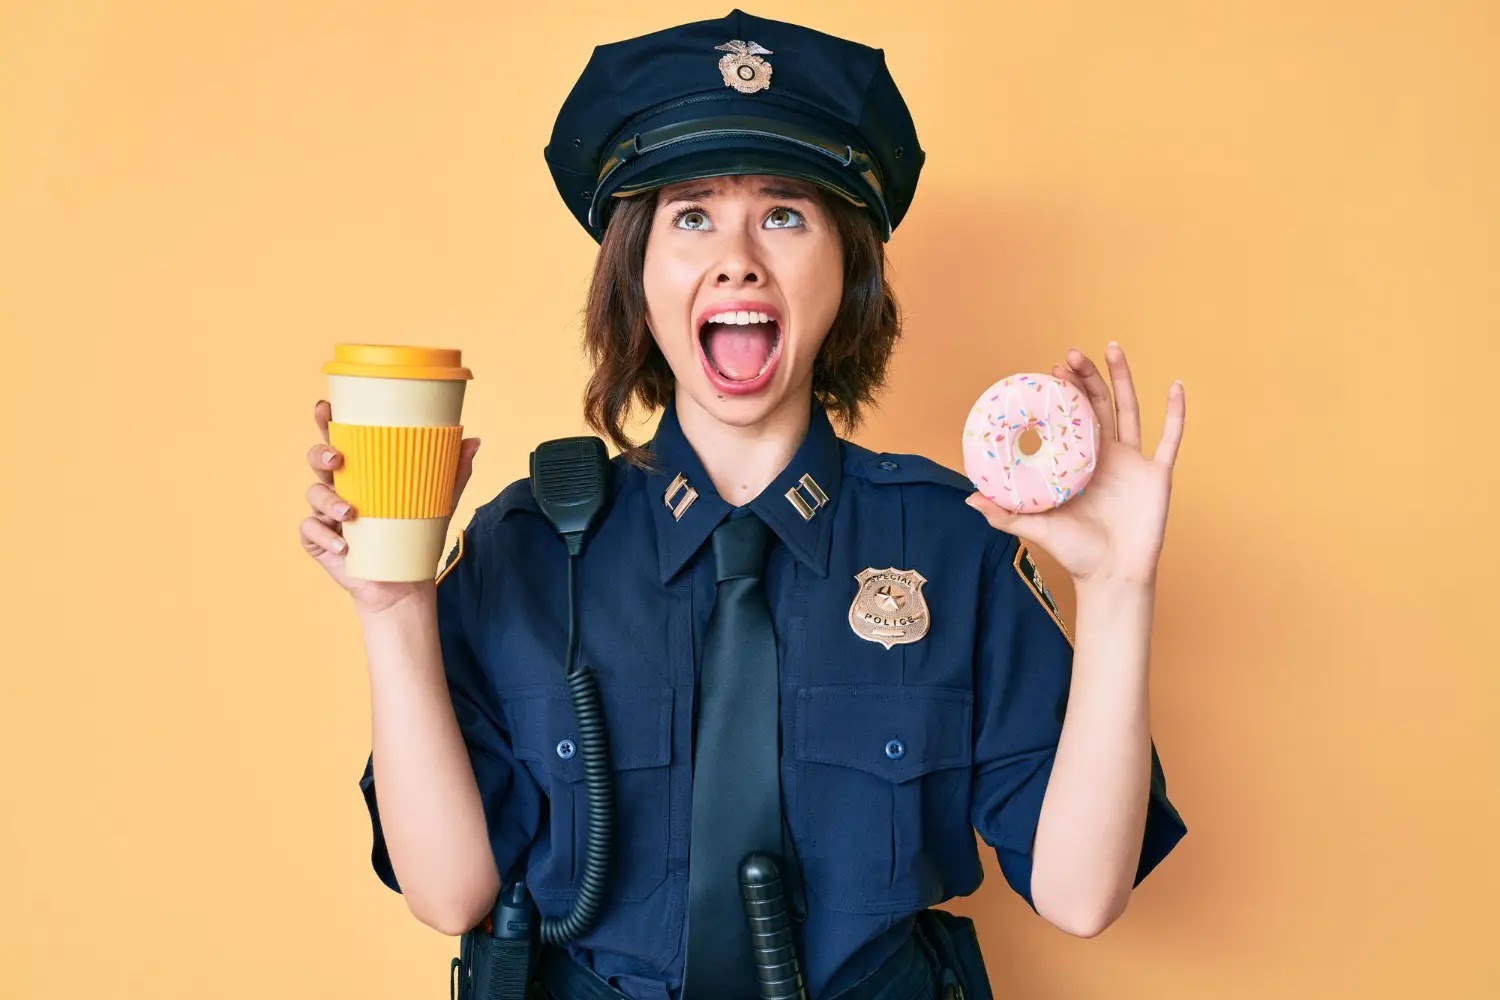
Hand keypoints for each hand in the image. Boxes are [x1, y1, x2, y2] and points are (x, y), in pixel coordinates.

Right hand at [299, 399, 481, 614]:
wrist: (404, 582)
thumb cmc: (415, 536)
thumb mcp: (437, 503)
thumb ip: (453, 472)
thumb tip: (474, 439)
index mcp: (362, 472)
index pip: (341, 440)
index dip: (328, 421)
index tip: (326, 407)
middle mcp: (339, 487)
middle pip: (317, 460)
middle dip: (320, 453)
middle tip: (336, 459)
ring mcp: (325, 514)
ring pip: (314, 494)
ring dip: (328, 501)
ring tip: (349, 514)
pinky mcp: (318, 540)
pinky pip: (309, 531)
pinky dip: (325, 537)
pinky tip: (344, 547)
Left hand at [966, 343, 1184, 585]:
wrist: (1111, 577)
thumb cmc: (1074, 554)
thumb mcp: (1035, 528)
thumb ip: (1004, 513)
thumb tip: (970, 498)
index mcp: (1077, 462)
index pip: (1070, 417)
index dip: (1063, 392)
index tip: (1051, 369)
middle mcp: (1105, 455)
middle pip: (1098, 405)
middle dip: (1086, 377)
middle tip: (1072, 353)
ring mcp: (1132, 462)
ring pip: (1130, 410)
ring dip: (1122, 378)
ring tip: (1112, 348)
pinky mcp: (1157, 475)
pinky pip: (1170, 439)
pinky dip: (1175, 413)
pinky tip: (1176, 386)